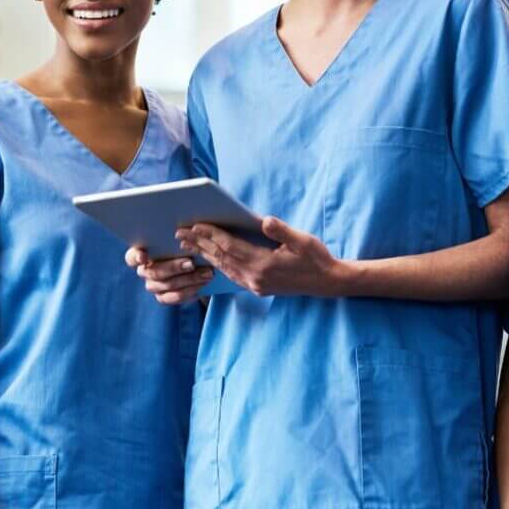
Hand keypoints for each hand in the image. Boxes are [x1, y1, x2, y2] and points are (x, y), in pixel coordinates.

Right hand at [125, 246, 212, 304]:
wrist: (197, 265)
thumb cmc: (185, 246)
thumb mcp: (181, 239)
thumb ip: (178, 238)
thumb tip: (186, 231)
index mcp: (141, 254)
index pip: (132, 257)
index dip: (136, 257)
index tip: (144, 256)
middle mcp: (144, 271)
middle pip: (154, 273)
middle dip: (174, 268)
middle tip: (192, 263)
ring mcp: (153, 286)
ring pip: (167, 285)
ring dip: (188, 279)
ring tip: (207, 273)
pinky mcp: (164, 297)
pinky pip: (175, 297)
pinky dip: (190, 290)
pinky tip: (202, 283)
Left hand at [177, 217, 345, 296]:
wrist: (327, 282)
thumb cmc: (316, 258)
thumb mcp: (302, 240)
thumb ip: (281, 231)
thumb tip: (263, 221)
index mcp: (264, 265)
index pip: (230, 247)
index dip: (211, 235)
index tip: (195, 225)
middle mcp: (255, 278)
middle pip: (222, 258)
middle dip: (200, 244)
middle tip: (181, 233)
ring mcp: (256, 285)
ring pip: (224, 268)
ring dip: (206, 254)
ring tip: (189, 244)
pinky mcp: (259, 288)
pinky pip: (232, 275)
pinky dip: (219, 264)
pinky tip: (211, 258)